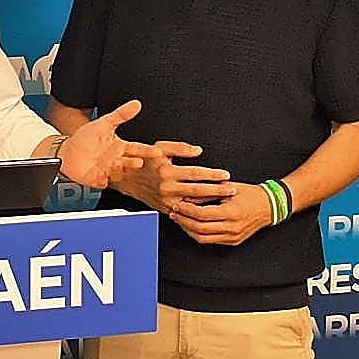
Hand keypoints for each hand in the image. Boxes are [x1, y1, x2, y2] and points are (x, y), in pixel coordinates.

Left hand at [58, 100, 161, 188]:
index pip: (137, 149)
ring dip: (124, 170)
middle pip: (131, 162)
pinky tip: (109, 179)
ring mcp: (109, 171)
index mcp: (121, 147)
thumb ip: (120, 115)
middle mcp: (117, 161)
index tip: (158, 151)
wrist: (65, 152)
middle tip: (143, 161)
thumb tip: (136, 103)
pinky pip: (105, 182)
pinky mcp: (99, 180)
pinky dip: (107, 181)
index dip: (147, 150)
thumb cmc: (85, 138)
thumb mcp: (103, 124)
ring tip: (131, 165)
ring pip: (120, 172)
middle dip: (137, 162)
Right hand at [107, 141, 236, 215]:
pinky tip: (209, 208)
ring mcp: (166, 200)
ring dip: (211, 201)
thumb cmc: (143, 161)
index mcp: (167, 171)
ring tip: (225, 199)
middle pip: (198, 190)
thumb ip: (180, 148)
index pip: (196, 173)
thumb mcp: (159, 148)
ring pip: (193, 203)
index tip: (225, 174)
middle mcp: (167, 187)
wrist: (126, 178)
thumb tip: (198, 151)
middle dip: (218, 190)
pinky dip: (198, 209)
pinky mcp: (165, 208)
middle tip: (232, 190)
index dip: (212, 174)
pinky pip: (185, 210)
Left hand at [169, 183, 271, 245]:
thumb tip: (185, 197)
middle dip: (183, 221)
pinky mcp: (233, 241)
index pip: (201, 214)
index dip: (186, 210)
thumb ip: (206, 193)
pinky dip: (198, 234)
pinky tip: (191, 226)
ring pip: (203, 238)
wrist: (269, 206)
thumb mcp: (227, 188)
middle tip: (174, 213)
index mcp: (231, 212)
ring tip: (180, 219)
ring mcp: (233, 236)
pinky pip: (210, 241)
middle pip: (199, 229)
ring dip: (188, 229)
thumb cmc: (250, 194)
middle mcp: (232, 227)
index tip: (177, 204)